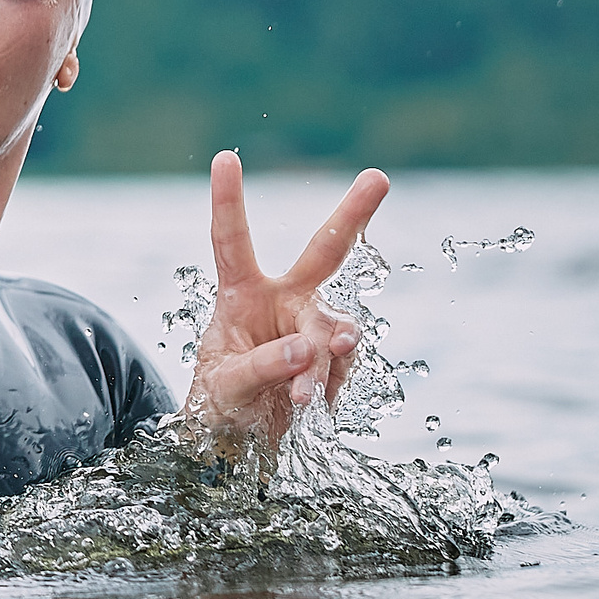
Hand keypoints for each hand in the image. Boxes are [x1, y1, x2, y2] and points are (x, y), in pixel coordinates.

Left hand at [185, 150, 390, 440]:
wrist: (239, 441)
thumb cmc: (219, 403)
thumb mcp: (226, 387)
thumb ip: (261, 366)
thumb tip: (306, 350)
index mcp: (240, 294)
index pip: (231, 240)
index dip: (229, 200)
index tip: (225, 156)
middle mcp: (281, 300)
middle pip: (323, 252)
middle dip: (353, 214)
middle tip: (379, 177)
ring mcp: (311, 327)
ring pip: (332, 331)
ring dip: (320, 364)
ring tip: (304, 399)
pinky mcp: (332, 357)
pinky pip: (343, 364)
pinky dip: (329, 386)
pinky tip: (312, 406)